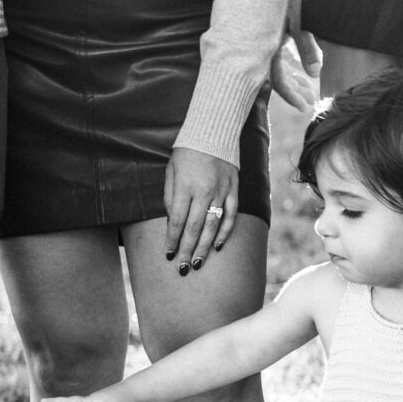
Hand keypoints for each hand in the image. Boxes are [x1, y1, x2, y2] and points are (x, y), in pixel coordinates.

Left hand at [163, 148, 241, 271]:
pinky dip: (225, 232)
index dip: (172, 240)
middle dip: (187, 250)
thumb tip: (174, 222)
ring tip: (198, 263)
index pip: (178, 221)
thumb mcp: (171, 171)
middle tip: (183, 268)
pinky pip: (230, 215)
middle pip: (195, 228)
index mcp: (185, 187)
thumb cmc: (186, 153)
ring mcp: (221, 192)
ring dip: (205, 247)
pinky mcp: (234, 190)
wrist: (213, 133)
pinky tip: (218, 245)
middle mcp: (204, 192)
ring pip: (213, 226)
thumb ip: (170, 197)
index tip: (168, 255)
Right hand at [269, 0, 321, 114]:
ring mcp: (263, 38)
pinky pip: (276, 54)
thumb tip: (315, 74)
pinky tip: (301, 71)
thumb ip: (307, 47)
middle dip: (295, 91)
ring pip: (277, 66)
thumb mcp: (299, 18)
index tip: (305, 108)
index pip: (277, 81)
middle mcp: (261, 45)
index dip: (292, 96)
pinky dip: (290, 64)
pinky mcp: (267, 29)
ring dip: (294, 79)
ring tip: (309, 90)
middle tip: (311, 101)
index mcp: (265, 45)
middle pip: (277, 77)